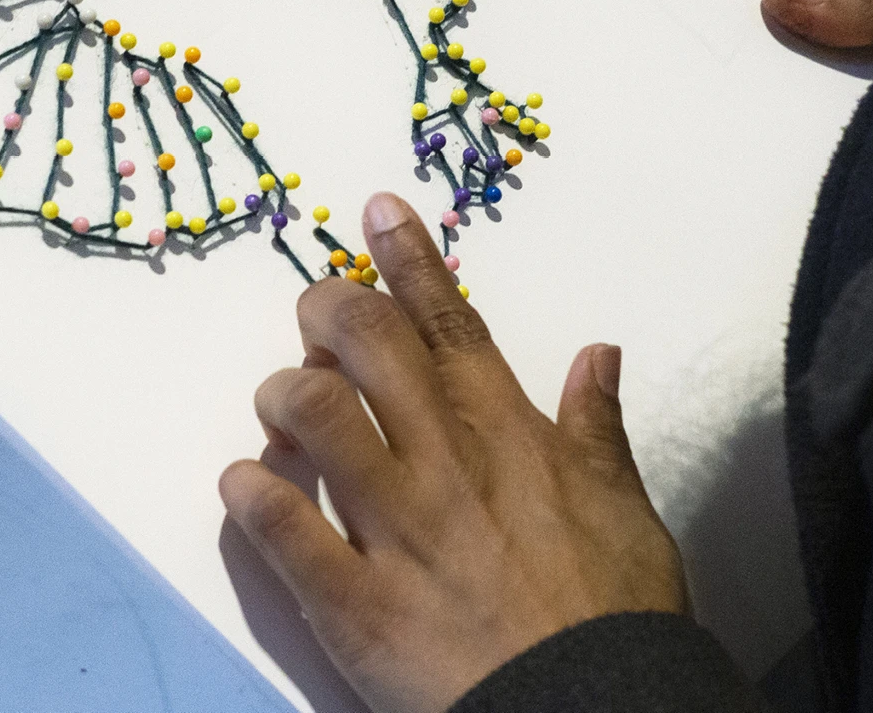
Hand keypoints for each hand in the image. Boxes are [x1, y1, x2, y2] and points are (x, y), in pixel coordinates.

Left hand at [219, 193, 686, 712]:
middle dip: (328, 308)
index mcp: (509, 437)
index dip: (409, 262)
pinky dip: (250, 493)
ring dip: (284, 395)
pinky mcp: (352, 600)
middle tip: (316, 313)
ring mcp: (394, 529)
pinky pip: (278, 527)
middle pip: (368, 344)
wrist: (592, 711)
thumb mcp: (628, 510)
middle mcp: (444, 463)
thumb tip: (599, 351)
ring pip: (313, 414)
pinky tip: (244, 482)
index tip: (375, 210)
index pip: (452, 325)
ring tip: (282, 408)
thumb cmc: (615, 615)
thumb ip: (600, 428)